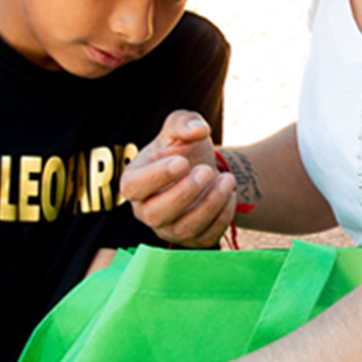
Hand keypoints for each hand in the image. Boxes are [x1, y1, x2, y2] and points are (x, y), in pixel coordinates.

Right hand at [121, 110, 235, 247]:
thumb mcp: (180, 127)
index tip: (182, 162)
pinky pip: (206, 237)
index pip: (132, 187)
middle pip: (156, 214)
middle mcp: (146, 210)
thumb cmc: (184, 148)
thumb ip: (184, 122)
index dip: (156, 177)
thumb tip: (198, 129)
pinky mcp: (192, 240)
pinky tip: (229, 193)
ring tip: (228, 179)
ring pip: (184, 228)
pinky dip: (222, 216)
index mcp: (135, 181)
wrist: (204, 169)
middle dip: (185, 193)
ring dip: (210, 204)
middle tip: (207, 171)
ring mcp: (169, 228)